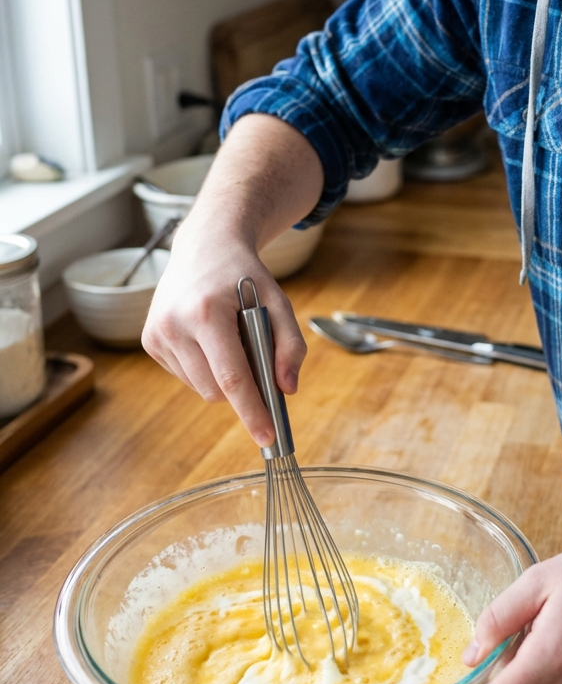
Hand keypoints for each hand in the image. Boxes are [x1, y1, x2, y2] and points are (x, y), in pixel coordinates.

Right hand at [142, 217, 306, 446]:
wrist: (204, 246)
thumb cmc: (245, 275)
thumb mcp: (278, 302)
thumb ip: (290, 345)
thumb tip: (286, 390)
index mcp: (207, 312)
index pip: (232, 378)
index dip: (251, 412)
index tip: (268, 438)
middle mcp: (174, 324)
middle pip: (215, 390)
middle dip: (241, 390)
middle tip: (257, 361)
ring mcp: (156, 333)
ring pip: (200, 388)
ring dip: (222, 377)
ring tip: (229, 339)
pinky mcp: (149, 340)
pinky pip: (186, 376)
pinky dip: (204, 368)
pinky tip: (208, 338)